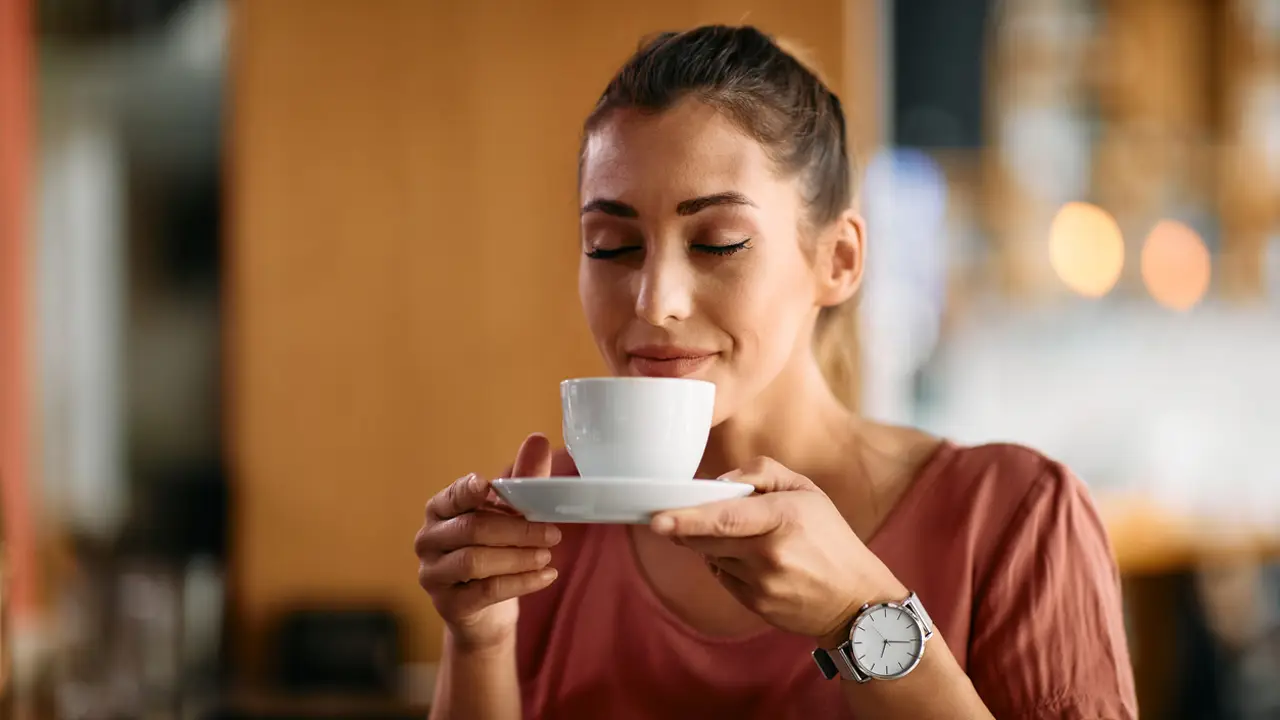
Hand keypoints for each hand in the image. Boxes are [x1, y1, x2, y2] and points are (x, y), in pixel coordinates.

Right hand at [415, 433, 561, 651]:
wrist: (484, 610)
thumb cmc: (495, 549)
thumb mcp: (510, 513)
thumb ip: (523, 480)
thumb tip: (538, 439)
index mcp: (440, 510)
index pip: (452, 496)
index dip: (469, 491)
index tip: (489, 487)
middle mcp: (429, 539)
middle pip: (472, 529)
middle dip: (516, 529)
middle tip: (553, 532)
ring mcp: (434, 574)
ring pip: (475, 561)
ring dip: (518, 557)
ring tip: (548, 555)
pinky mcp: (448, 605)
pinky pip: (485, 592)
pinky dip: (520, 582)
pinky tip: (547, 575)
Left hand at [650, 456, 904, 645]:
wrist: (855, 601)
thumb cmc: (830, 538)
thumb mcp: (807, 491)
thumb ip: (762, 473)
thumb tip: (720, 481)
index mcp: (785, 518)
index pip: (726, 518)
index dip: (688, 519)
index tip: (658, 519)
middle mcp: (771, 553)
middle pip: (707, 539)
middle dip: (684, 528)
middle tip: (666, 518)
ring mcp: (762, 584)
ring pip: (712, 557)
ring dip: (710, 544)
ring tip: (741, 536)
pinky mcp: (756, 605)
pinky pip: (723, 577)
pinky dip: (724, 564)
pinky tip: (749, 559)